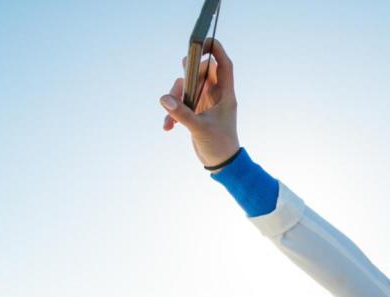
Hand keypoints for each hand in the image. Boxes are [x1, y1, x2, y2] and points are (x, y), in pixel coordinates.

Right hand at [160, 38, 239, 168]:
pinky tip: (168, 127)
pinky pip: (181, 103)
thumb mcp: (200, 128)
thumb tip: (164, 99)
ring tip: (170, 120)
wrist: (222, 164)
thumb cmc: (220, 145)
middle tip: (176, 92)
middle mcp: (216, 95)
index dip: (216, 50)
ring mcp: (205, 102)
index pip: (224, 65)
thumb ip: (182, 113)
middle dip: (185, 80)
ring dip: (175, 100)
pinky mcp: (196, 111)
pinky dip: (173, 113)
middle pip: (199, 73)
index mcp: (225, 94)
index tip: (203, 41)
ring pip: (187, 87)